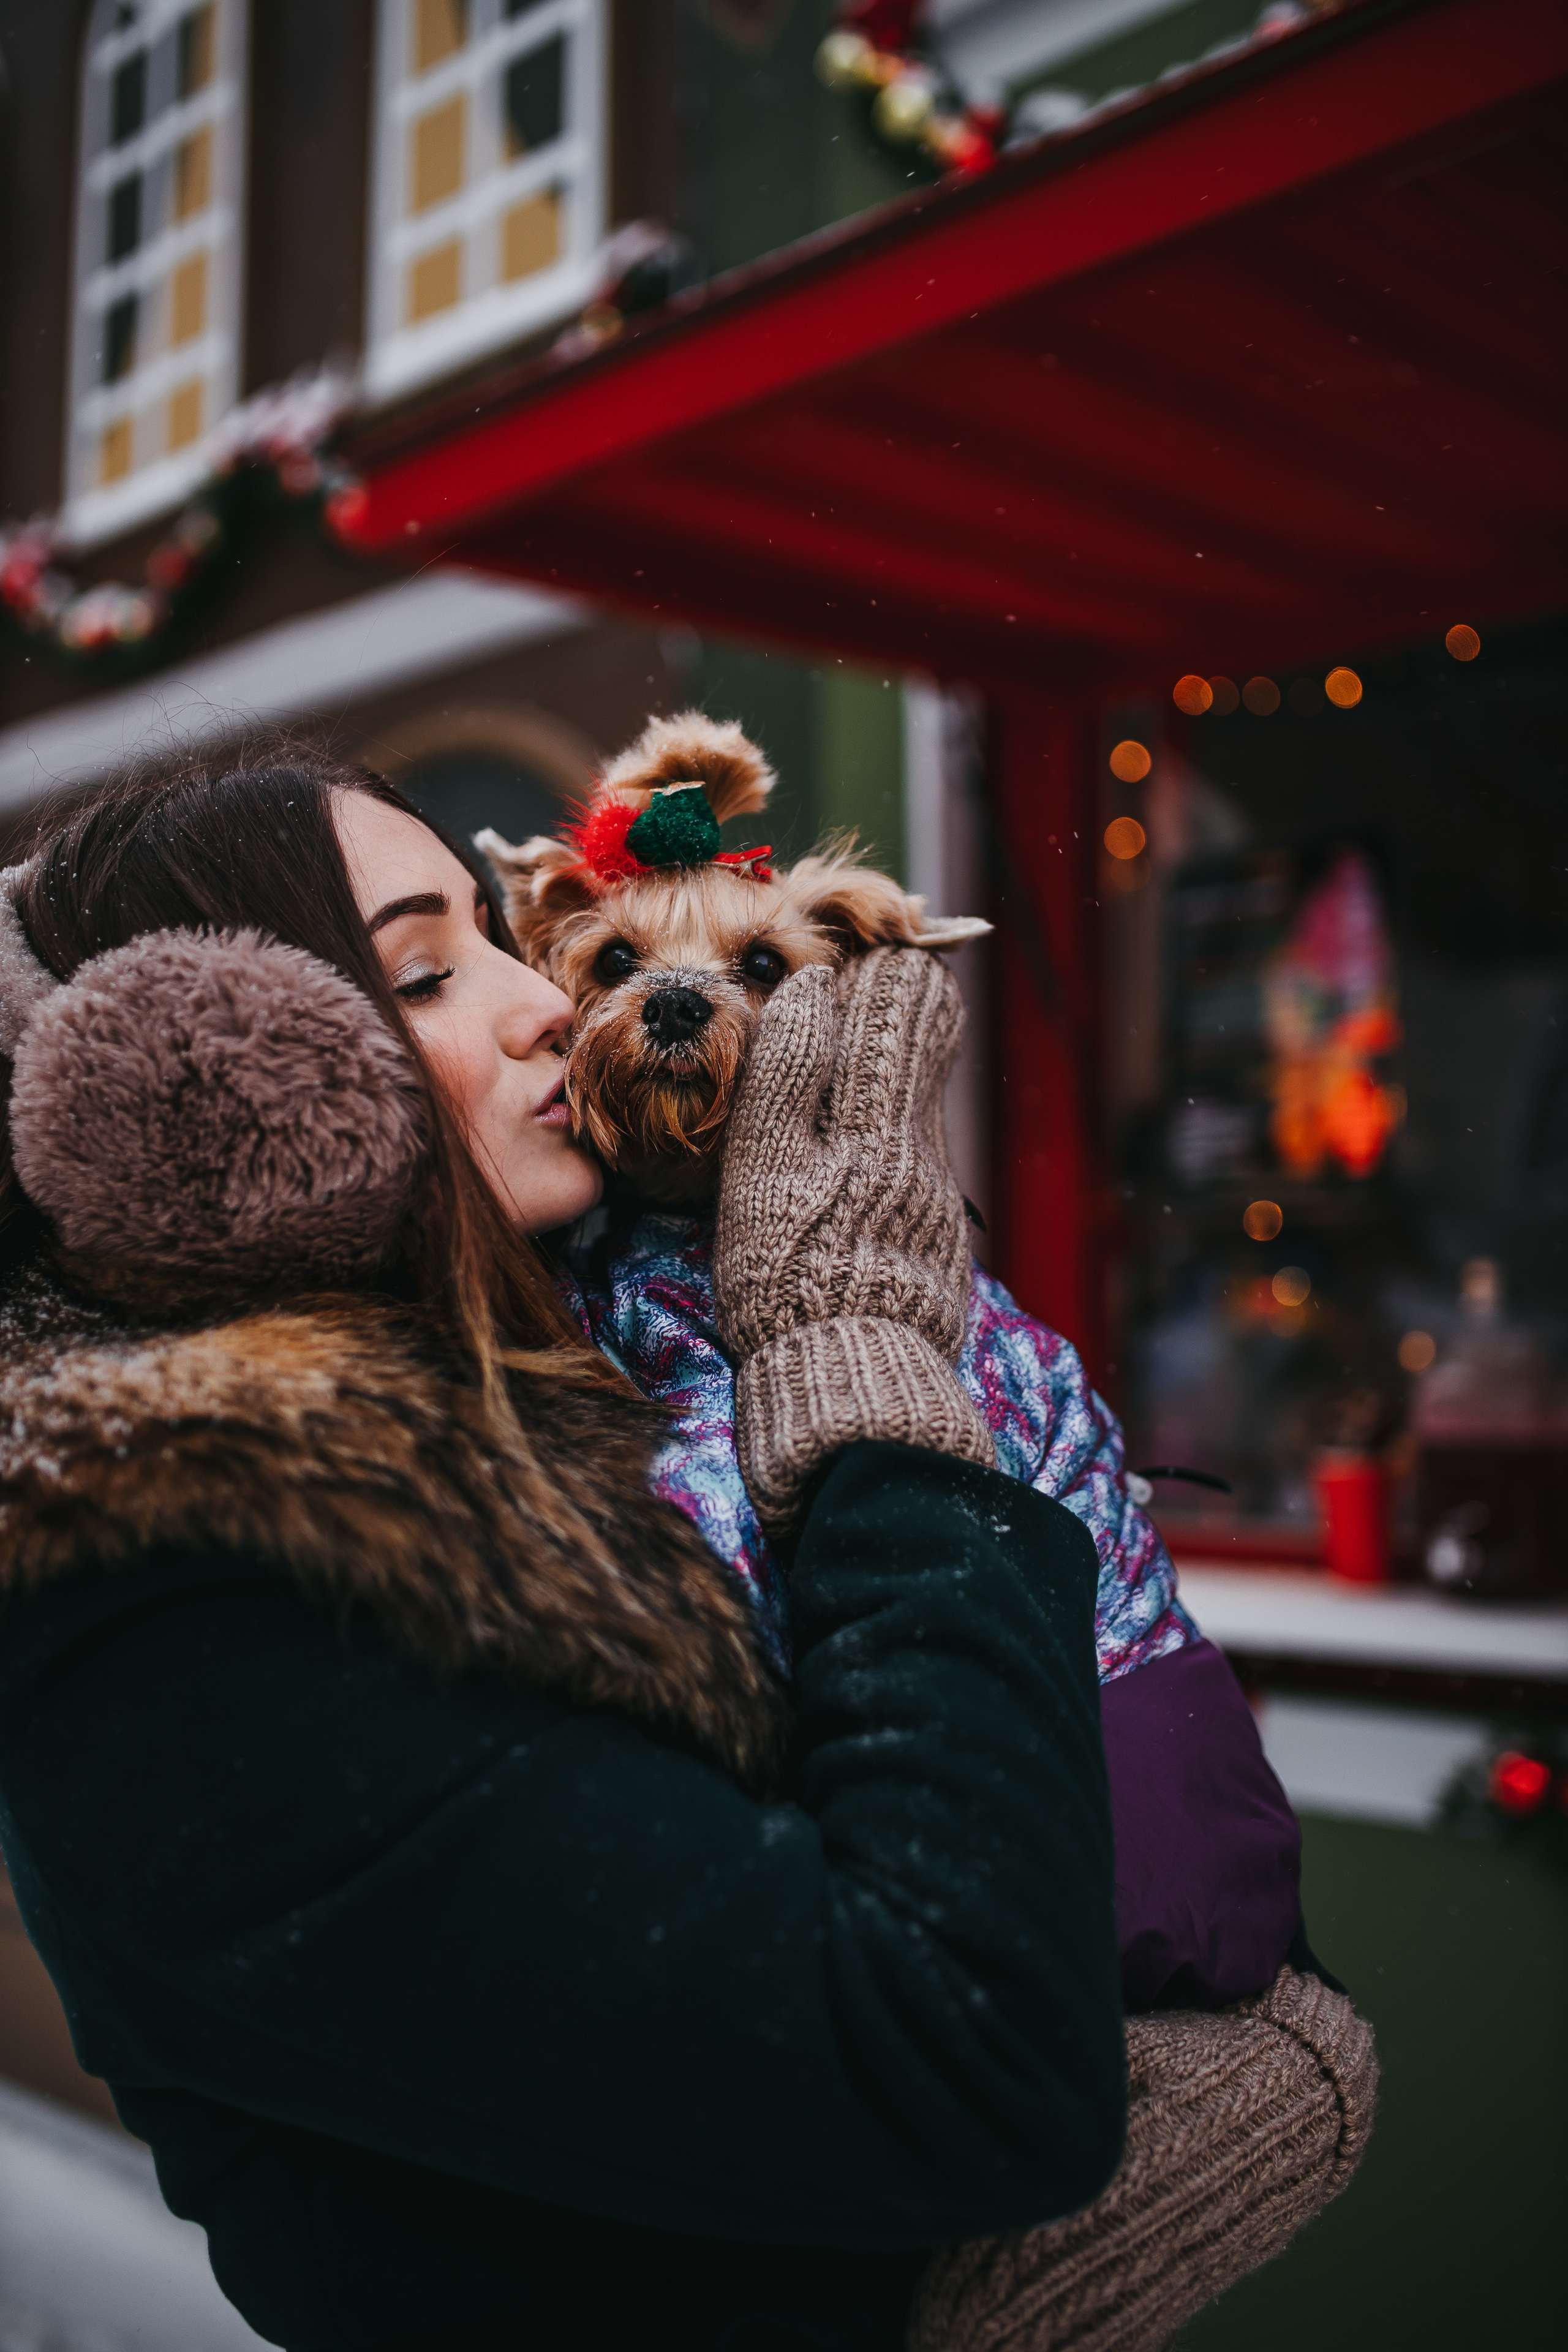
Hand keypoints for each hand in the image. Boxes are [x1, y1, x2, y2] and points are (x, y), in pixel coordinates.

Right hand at [714, 948, 993, 1529]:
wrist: (852, 1385)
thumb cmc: (789, 1274)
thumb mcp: (764, 1168)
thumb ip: (787, 1073)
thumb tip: (809, 988)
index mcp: (884, 1113)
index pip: (912, 999)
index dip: (883, 964)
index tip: (843, 959)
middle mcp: (923, 1140)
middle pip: (930, 1034)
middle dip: (889, 1004)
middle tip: (838, 1001)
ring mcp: (934, 1187)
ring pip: (916, 1097)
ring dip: (877, 1075)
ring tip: (822, 1081)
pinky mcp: (935, 1232)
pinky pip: (911, 1157)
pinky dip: (878, 1139)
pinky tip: (837, 1166)